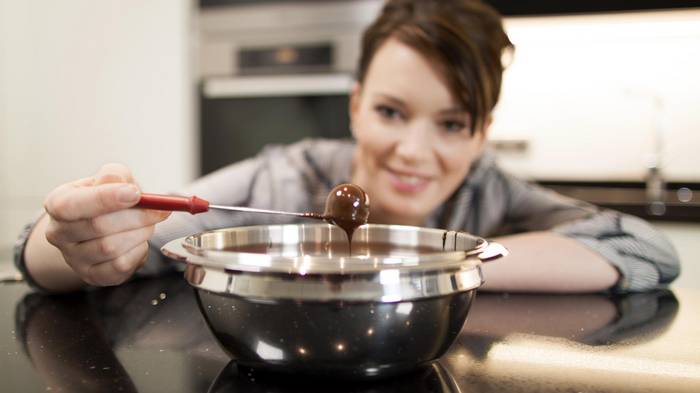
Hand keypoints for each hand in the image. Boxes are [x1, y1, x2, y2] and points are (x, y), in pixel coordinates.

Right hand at [43, 164, 170, 285]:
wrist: (99, 227)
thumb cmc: (105, 199)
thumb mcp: (109, 179)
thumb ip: (115, 175)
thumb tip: (127, 186)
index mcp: (58, 203)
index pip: (72, 204)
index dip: (105, 198)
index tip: (135, 193)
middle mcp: (59, 233)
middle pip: (98, 226)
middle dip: (136, 217)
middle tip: (159, 210)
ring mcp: (74, 259)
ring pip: (111, 248)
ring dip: (140, 234)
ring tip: (148, 224)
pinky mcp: (93, 276)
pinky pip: (120, 266)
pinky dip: (138, 251)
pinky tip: (140, 241)